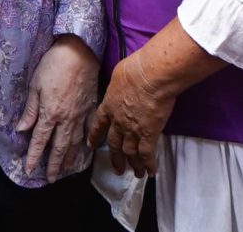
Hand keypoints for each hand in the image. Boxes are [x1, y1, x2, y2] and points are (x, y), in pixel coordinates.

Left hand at [14, 34, 98, 179]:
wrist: (80, 51)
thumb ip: (30, 110)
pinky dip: (88, 142)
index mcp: (50, 113)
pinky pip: (90, 129)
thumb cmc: (54, 64)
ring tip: (66, 170)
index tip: (30, 169)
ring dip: (70, 158)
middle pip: (59, 147)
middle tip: (50, 178)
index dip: (34, 157)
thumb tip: (22, 129)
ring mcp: (81, 114)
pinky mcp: (92, 107)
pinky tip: (87, 149)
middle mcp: (66, 118)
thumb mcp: (35, 85)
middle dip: (54, 165)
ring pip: (75, 142)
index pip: (40, 140)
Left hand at [90, 46, 179, 177]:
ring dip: (133, 164)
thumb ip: (118, 85)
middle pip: (114, 143)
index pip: (99, 124)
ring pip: (130, 152)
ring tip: (136, 173)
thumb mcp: (118, 74)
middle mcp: (118, 122)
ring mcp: (132, 130)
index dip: (95, 136)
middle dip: (116, 158)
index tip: (92, 145)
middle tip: (117, 169)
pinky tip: (151, 171)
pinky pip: (147, 154)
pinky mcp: (148, 134)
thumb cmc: (135, 69)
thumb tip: (122, 83)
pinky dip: (148, 164)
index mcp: (108, 106)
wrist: (150, 76)